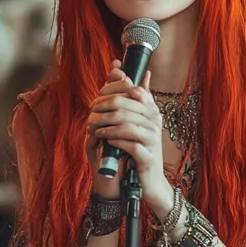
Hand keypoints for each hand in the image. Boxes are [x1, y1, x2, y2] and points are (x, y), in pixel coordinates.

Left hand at [87, 67, 172, 214]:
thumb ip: (125, 94)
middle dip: (103, 108)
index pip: (133, 89)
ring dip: (104, 125)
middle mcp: (155, 121)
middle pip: (125, 105)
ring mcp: (153, 138)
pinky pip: (128, 143)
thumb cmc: (138, 148)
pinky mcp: (148, 155)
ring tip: (92, 128)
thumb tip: (117, 65)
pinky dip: (112, 139)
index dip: (113, 90)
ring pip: (125, 123)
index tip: (98, 97)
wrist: (148, 181)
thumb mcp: (132, 119)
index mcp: (152, 109)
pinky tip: (103, 139)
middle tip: (90, 114)